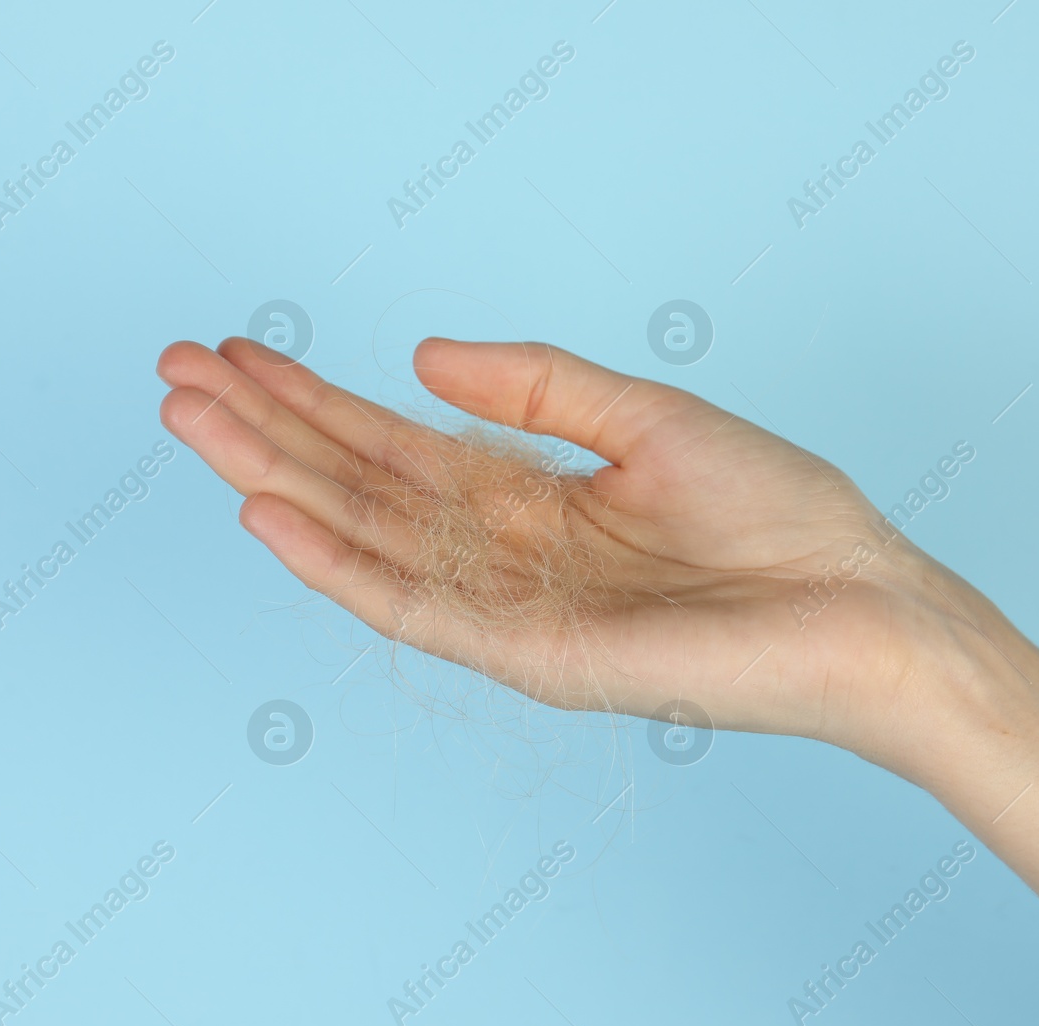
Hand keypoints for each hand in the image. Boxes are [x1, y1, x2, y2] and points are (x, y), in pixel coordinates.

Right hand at [157, 336, 984, 771]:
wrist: (864, 607)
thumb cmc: (779, 514)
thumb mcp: (647, 418)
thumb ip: (536, 387)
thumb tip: (420, 353)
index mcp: (529, 500)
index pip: (395, 445)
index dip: (314, 399)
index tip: (237, 353)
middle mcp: (501, 557)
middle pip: (358, 486)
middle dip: (267, 431)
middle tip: (174, 374)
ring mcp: (507, 611)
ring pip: (365, 539)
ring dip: (274, 481)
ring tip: (192, 423)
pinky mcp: (529, 659)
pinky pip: (414, 608)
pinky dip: (336, 563)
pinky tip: (268, 514)